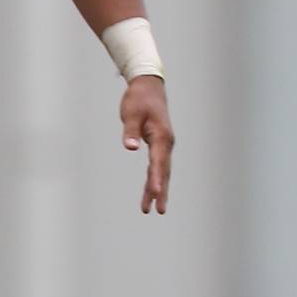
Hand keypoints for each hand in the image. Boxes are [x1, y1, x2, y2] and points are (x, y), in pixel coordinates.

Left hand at [119, 74, 174, 213]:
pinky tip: (151, 191)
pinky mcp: (159, 145)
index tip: (155, 193)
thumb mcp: (131, 113)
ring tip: (153, 209)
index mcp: (161, 136)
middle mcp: (166, 143)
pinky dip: (154, 179)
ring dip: (157, 189)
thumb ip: (131, 131)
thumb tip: (131, 147)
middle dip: (160, 191)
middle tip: (159, 210)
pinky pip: (157, 166)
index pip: (158, 162)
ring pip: (161, 171)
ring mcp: (164, 145)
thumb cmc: (139, 98)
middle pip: (163, 171)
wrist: (148, 86)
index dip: (156, 179)